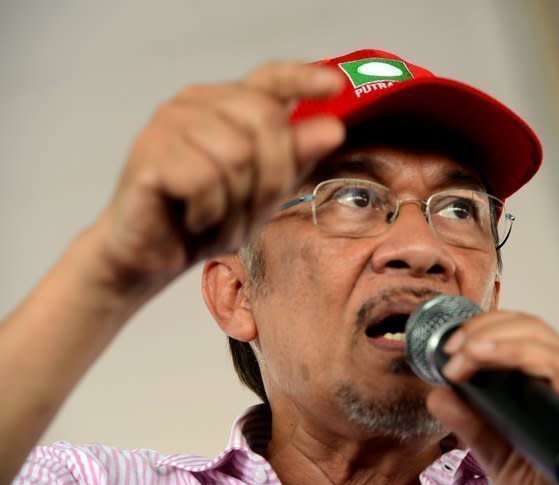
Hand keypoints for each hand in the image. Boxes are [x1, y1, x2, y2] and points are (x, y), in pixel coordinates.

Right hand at [92, 61, 344, 295]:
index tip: (336, 85)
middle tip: (249, 211)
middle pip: (264, 121)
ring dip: (236, 205)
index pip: (270, 78)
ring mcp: (168, 123)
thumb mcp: (263, 192)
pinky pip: (205, 179)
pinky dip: (209, 213)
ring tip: (216, 219)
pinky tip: (192, 219)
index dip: (304, 77)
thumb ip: (294, 158)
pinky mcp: (149, 151)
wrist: (149, 258)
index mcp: (225, 105)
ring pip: (238, 154)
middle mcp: (194, 103)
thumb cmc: (204, 220)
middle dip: (271, 178)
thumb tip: (332, 128)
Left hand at [426, 311, 558, 484]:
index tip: (451, 346)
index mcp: (541, 386)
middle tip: (457, 350)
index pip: (519, 333)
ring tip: (476, 354)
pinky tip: (546, 376)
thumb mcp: (498, 454)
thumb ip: (471, 425)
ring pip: (557, 357)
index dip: (484, 328)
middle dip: (492, 331)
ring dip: (512, 349)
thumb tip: (438, 394)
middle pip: (537, 334)